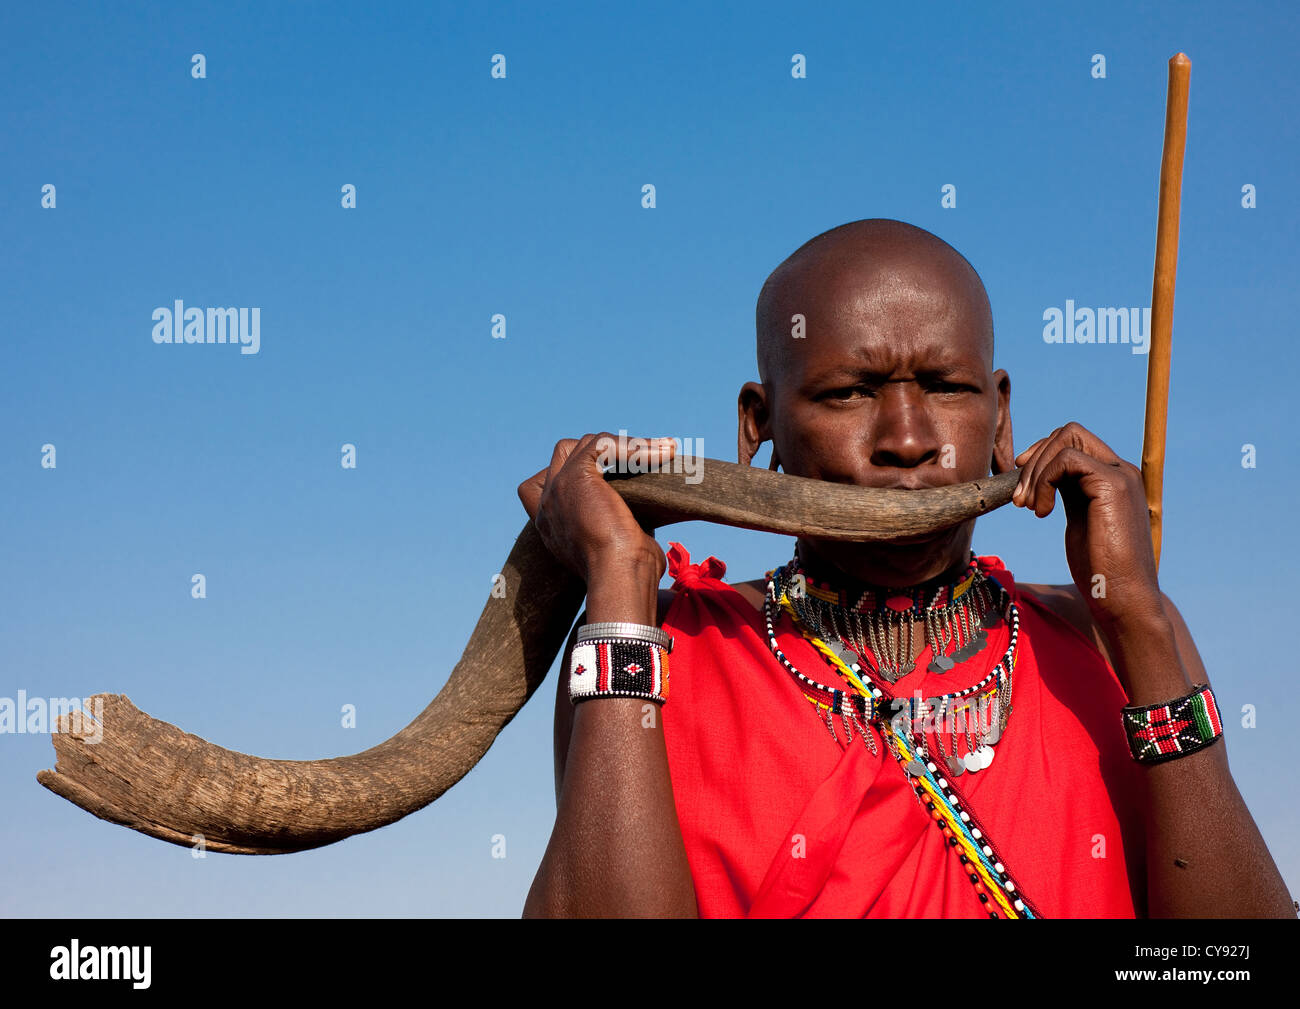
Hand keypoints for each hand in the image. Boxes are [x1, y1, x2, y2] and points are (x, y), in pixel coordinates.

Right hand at [517, 432, 676, 583]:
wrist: (619, 578)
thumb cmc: (627, 576)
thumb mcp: (616, 548)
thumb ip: (616, 526)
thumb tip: (645, 514)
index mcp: (550, 524)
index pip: (544, 482)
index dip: (574, 467)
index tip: (611, 473)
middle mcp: (548, 504)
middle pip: (564, 453)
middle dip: (599, 450)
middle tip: (639, 458)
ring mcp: (559, 488)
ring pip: (587, 444)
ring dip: (627, 445)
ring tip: (662, 451)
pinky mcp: (577, 477)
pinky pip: (603, 445)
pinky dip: (633, 446)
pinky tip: (662, 453)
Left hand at [1011, 422, 1162, 627]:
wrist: (1123, 598)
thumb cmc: (1100, 569)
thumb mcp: (1079, 521)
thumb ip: (1068, 494)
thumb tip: (1041, 477)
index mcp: (1113, 478)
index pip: (1074, 442)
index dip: (1041, 454)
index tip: (1022, 486)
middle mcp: (1120, 471)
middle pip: (1069, 432)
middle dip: (1035, 458)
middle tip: (1021, 499)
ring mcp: (1119, 475)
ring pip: (1066, 440)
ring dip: (1036, 471)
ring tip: (1029, 508)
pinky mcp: (1112, 485)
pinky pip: (1066, 460)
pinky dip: (1044, 480)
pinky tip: (1042, 512)